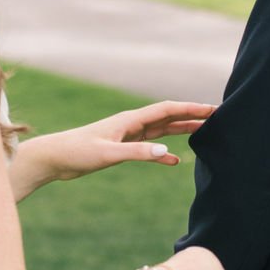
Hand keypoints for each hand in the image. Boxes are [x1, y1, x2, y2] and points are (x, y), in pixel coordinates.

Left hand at [11, 100, 214, 198]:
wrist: (54, 158)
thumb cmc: (77, 152)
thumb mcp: (108, 154)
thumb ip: (137, 153)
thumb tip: (166, 151)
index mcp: (130, 120)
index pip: (166, 109)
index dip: (190, 108)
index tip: (211, 109)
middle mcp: (131, 123)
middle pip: (168, 116)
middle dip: (191, 115)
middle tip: (215, 116)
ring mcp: (126, 135)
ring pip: (160, 129)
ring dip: (181, 129)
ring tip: (203, 130)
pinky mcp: (120, 147)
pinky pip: (148, 146)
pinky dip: (162, 152)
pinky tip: (173, 160)